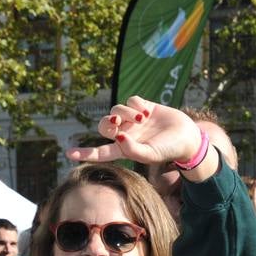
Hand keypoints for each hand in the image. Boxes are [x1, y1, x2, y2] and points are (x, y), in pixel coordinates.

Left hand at [68, 97, 207, 175]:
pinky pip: (131, 100)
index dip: (85, 152)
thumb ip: (134, 149)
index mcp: (125, 149)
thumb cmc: (169, 150)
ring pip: (116, 111)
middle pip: (104, 126)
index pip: (101, 152)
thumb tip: (118, 138)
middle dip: (108, 123)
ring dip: (126, 113)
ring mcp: (133, 120)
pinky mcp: (142, 107)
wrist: (187, 136)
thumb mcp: (151, 154)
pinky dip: (136, 105)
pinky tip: (147, 112)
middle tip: (118, 124)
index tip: (68, 154)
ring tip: (142, 119)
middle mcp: (126, 134)